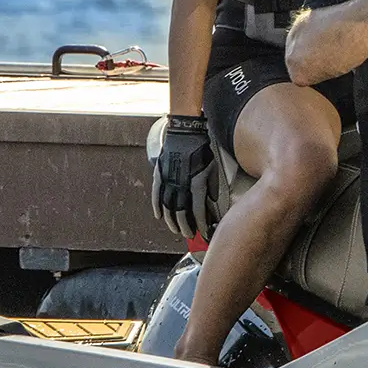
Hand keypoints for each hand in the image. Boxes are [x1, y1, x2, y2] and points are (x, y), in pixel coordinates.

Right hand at [151, 113, 219, 240]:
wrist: (185, 132)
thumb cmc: (201, 150)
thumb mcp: (212, 168)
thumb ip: (211, 187)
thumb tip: (212, 203)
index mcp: (196, 182)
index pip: (198, 210)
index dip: (201, 223)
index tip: (204, 231)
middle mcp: (180, 184)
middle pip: (181, 212)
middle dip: (186, 226)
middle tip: (190, 235)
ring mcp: (168, 180)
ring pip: (167, 207)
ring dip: (171, 221)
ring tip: (176, 230)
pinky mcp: (159, 174)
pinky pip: (156, 195)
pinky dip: (157, 207)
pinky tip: (159, 216)